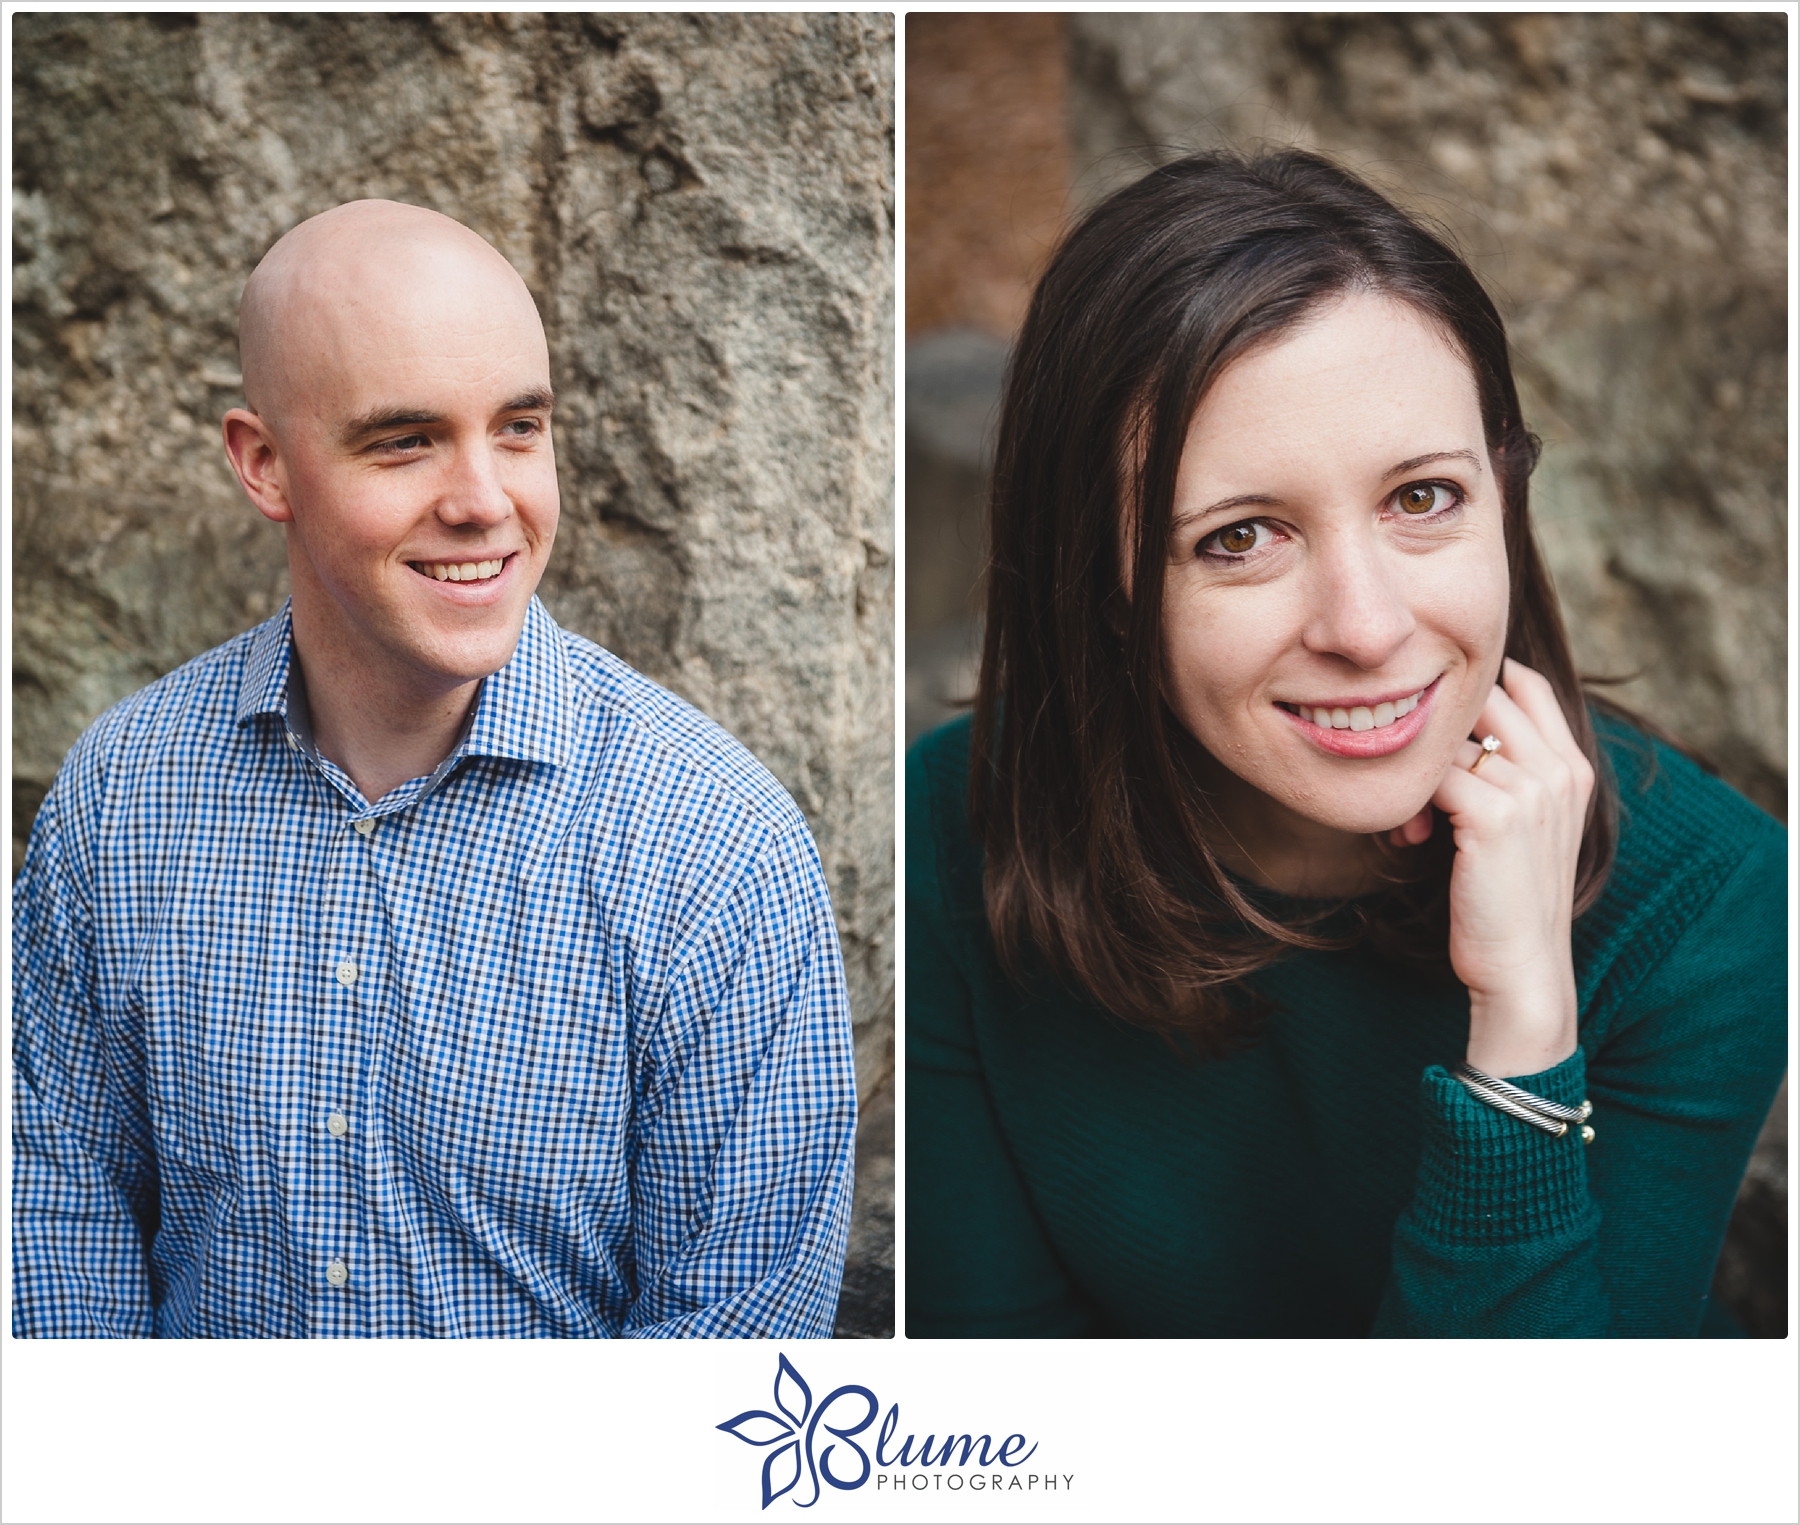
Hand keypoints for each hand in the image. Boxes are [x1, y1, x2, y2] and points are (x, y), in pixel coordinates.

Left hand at [1391, 658, 1594, 1077]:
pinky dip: (1406, 805)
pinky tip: (1410, 840)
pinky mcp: (1496, 816)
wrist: (1521, 968)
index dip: (1471, 692)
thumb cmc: (1506, 898)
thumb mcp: (1518, 824)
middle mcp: (1559, 769)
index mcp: (1573, 765)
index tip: (1438, 737)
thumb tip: (1445, 726)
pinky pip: (1429, 777)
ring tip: (1414, 826)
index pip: (1524, 681)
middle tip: (1416, 783)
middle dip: (1434, 731)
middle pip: (1478, 696)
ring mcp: (1532, 789)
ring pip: (1445, 740)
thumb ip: (1503, 770)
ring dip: (1415, 776)